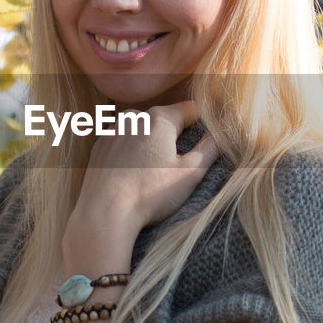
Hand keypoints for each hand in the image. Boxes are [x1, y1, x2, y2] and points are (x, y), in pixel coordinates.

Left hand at [69, 100, 219, 238]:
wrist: (103, 213)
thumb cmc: (149, 193)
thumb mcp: (190, 173)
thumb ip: (211, 147)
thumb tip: (222, 132)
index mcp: (159, 118)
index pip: (192, 109)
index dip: (204, 123)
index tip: (209, 140)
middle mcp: (133, 116)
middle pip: (166, 119)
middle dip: (176, 136)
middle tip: (179, 165)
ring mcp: (113, 130)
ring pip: (143, 130)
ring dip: (153, 143)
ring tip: (154, 172)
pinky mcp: (99, 146)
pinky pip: (124, 141)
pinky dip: (132, 152)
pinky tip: (134, 174)